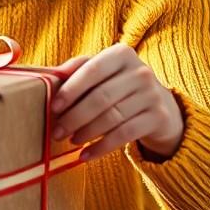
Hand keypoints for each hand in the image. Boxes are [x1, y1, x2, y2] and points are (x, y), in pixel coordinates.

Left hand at [49, 44, 184, 162]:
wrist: (161, 106)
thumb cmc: (120, 87)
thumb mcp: (103, 73)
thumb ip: (78, 70)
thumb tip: (49, 77)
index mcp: (122, 54)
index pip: (92, 69)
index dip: (71, 89)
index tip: (54, 107)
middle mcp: (140, 71)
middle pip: (101, 97)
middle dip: (75, 117)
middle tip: (58, 132)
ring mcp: (152, 94)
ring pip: (112, 117)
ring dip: (87, 132)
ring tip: (71, 141)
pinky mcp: (158, 117)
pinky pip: (124, 135)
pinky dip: (101, 147)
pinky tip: (86, 155)